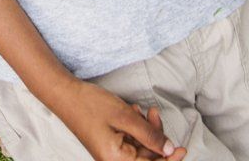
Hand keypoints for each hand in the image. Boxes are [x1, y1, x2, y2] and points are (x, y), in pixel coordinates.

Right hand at [41, 75, 182, 159]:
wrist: (64, 94)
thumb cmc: (91, 105)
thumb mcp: (125, 117)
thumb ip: (149, 135)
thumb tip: (170, 150)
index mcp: (116, 160)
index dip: (170, 160)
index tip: (184, 149)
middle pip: (146, 157)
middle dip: (155, 137)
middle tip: (155, 114)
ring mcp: (111, 153)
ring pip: (140, 147)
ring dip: (145, 129)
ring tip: (142, 110)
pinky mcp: (109, 144)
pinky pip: (130, 140)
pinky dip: (135, 128)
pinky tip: (133, 112)